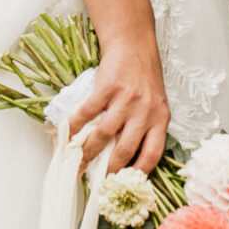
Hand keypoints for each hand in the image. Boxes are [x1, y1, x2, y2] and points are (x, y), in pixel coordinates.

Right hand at [69, 36, 169, 174]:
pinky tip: (67, 134)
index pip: (153, 154)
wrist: (133, 44)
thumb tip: (122, 155)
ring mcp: (126, 100)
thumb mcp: (155, 102)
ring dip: (88, 152)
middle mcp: (146, 111)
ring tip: (77, 162)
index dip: (138, 173)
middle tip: (95, 180)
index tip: (124, 184)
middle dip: (107, 169)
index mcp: (161, 118)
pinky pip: (87, 113)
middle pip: (125, 150)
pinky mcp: (107, 88)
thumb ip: (145, 126)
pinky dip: (74, 125)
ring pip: (104, 135)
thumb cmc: (144, 75)